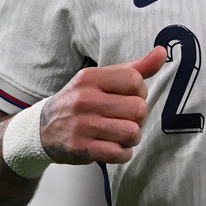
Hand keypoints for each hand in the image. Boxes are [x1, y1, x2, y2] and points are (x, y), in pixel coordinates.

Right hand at [39, 46, 166, 163]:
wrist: (43, 129)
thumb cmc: (81, 101)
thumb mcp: (101, 79)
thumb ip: (134, 68)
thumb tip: (162, 52)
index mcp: (91, 78)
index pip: (135, 80)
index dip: (140, 92)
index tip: (131, 97)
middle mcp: (85, 99)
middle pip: (138, 108)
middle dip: (139, 117)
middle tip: (126, 118)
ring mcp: (82, 125)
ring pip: (132, 132)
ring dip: (132, 137)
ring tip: (121, 134)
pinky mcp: (81, 148)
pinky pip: (119, 153)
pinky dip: (123, 153)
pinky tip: (113, 147)